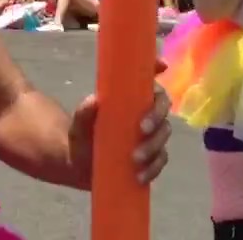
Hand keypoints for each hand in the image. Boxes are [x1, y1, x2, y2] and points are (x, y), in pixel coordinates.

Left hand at [68, 57, 172, 187]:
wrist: (78, 164)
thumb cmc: (81, 136)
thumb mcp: (78, 124)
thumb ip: (84, 113)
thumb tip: (94, 101)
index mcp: (133, 100)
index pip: (149, 81)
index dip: (158, 68)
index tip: (162, 67)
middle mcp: (147, 115)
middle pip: (163, 110)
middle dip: (156, 119)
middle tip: (141, 129)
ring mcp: (151, 137)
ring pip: (163, 136)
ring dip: (154, 146)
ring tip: (135, 159)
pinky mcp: (151, 158)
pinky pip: (160, 161)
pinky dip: (153, 168)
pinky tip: (141, 175)